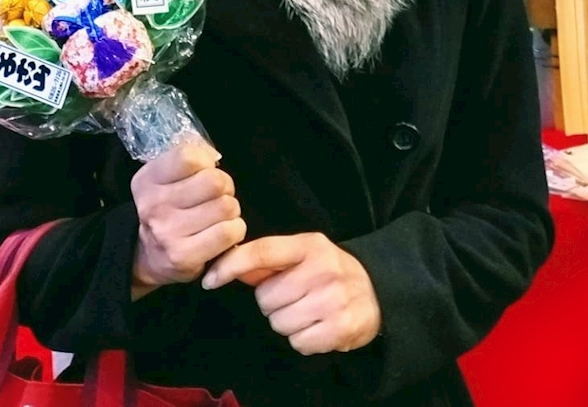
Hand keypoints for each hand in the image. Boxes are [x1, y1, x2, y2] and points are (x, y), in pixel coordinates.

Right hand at [131, 142, 245, 297]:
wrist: (150, 257)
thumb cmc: (167, 209)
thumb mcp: (164, 178)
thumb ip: (187, 162)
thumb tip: (212, 158)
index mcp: (148, 180)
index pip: (189, 157)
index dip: (206, 162)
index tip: (204, 172)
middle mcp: (154, 205)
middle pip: (214, 181)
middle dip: (225, 186)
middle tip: (218, 195)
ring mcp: (168, 233)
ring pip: (226, 206)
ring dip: (231, 209)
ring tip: (219, 215)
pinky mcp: (184, 257)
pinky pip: (228, 232)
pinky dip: (235, 229)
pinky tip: (224, 231)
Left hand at [202, 232, 381, 354]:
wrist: (377, 292)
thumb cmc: (328, 271)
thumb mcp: (303, 255)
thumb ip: (267, 260)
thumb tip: (227, 264)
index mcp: (309, 246)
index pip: (263, 251)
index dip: (232, 264)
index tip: (210, 279)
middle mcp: (322, 269)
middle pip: (266, 297)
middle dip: (273, 302)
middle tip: (294, 297)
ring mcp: (333, 299)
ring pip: (279, 323)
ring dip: (286, 323)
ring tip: (306, 311)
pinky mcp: (341, 328)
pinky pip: (298, 343)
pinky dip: (303, 340)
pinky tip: (316, 327)